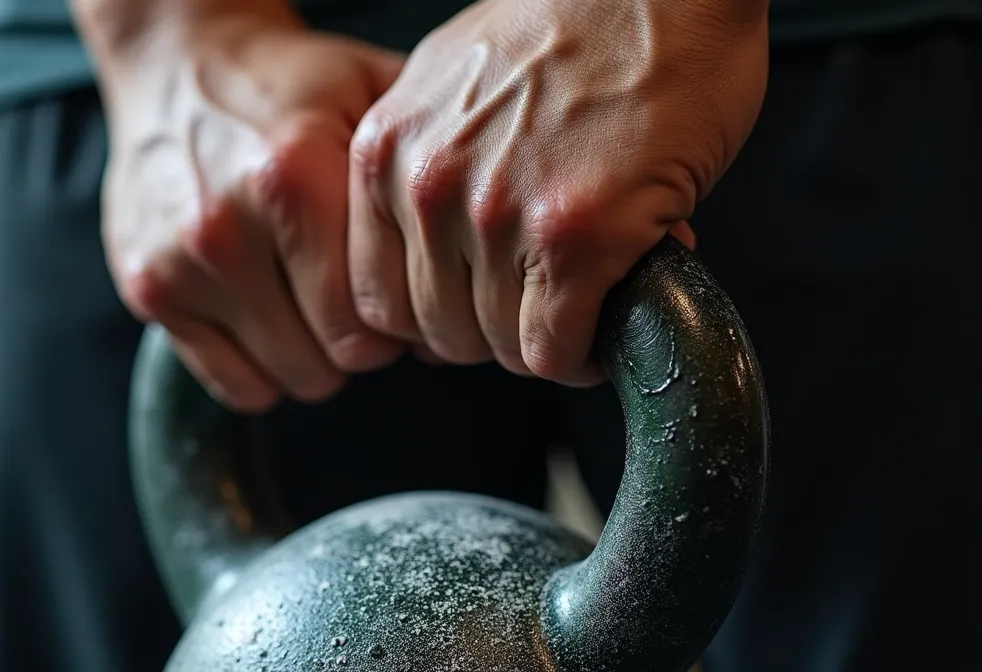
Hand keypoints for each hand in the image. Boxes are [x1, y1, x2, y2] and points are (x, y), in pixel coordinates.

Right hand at [87, 8, 406, 411]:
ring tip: (319, 306)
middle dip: (364, 342)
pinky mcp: (148, 289)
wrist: (182, 63)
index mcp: (292, 175)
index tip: (404, 300)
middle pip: (333, 355)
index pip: (369, 316)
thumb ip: (415, 178)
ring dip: (317, 358)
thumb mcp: (371, 95)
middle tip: (364, 302)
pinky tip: (276, 323)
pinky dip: (265, 370)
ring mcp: (180, 264)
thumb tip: (460, 278)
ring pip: (287, 377)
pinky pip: (232, 384)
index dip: (403, 323)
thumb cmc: (288, 86)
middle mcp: (227, 224)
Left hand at [347, 0, 767, 384]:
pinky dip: (584, 355)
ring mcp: (498, 216)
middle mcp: (427, 188)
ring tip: (581, 309)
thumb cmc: (573, 19)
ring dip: (543, 343)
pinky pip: (557, 347)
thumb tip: (443, 242)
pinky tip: (607, 327)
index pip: (375, 297)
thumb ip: (430, 164)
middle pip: (438, 331)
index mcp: (384, 153)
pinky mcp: (576, 235)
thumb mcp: (453, 83)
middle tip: (538, 310)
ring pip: (500, 347)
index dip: (431, 317)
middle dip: (491, 333)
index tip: (475, 309)